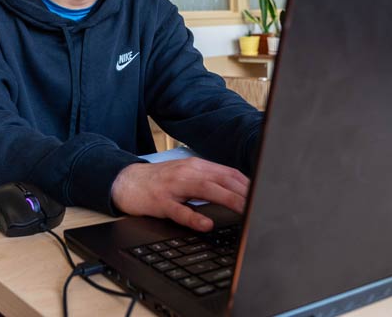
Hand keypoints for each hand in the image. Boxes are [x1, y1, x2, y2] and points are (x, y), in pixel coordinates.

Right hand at [110, 158, 249, 231]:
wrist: (126, 181)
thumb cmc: (160, 181)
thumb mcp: (186, 176)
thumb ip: (209, 180)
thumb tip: (237, 191)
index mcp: (196, 166)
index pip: (228, 172)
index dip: (248, 183)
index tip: (264, 193)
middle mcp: (187, 172)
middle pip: (222, 180)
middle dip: (244, 192)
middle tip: (262, 204)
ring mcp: (173, 186)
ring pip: (205, 190)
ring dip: (228, 200)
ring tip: (245, 211)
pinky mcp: (160, 201)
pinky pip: (179, 210)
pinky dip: (194, 217)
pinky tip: (206, 225)